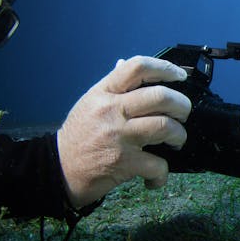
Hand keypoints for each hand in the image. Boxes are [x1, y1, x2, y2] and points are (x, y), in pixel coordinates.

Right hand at [57, 56, 191, 207]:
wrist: (57, 170)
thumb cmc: (78, 137)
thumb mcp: (90, 104)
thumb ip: (112, 88)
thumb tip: (125, 64)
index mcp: (103, 93)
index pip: (137, 67)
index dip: (165, 68)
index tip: (180, 77)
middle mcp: (110, 110)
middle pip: (160, 96)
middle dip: (182, 106)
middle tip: (182, 115)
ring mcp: (117, 136)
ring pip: (165, 126)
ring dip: (179, 135)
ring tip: (175, 141)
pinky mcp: (123, 162)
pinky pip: (158, 164)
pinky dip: (162, 174)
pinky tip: (156, 176)